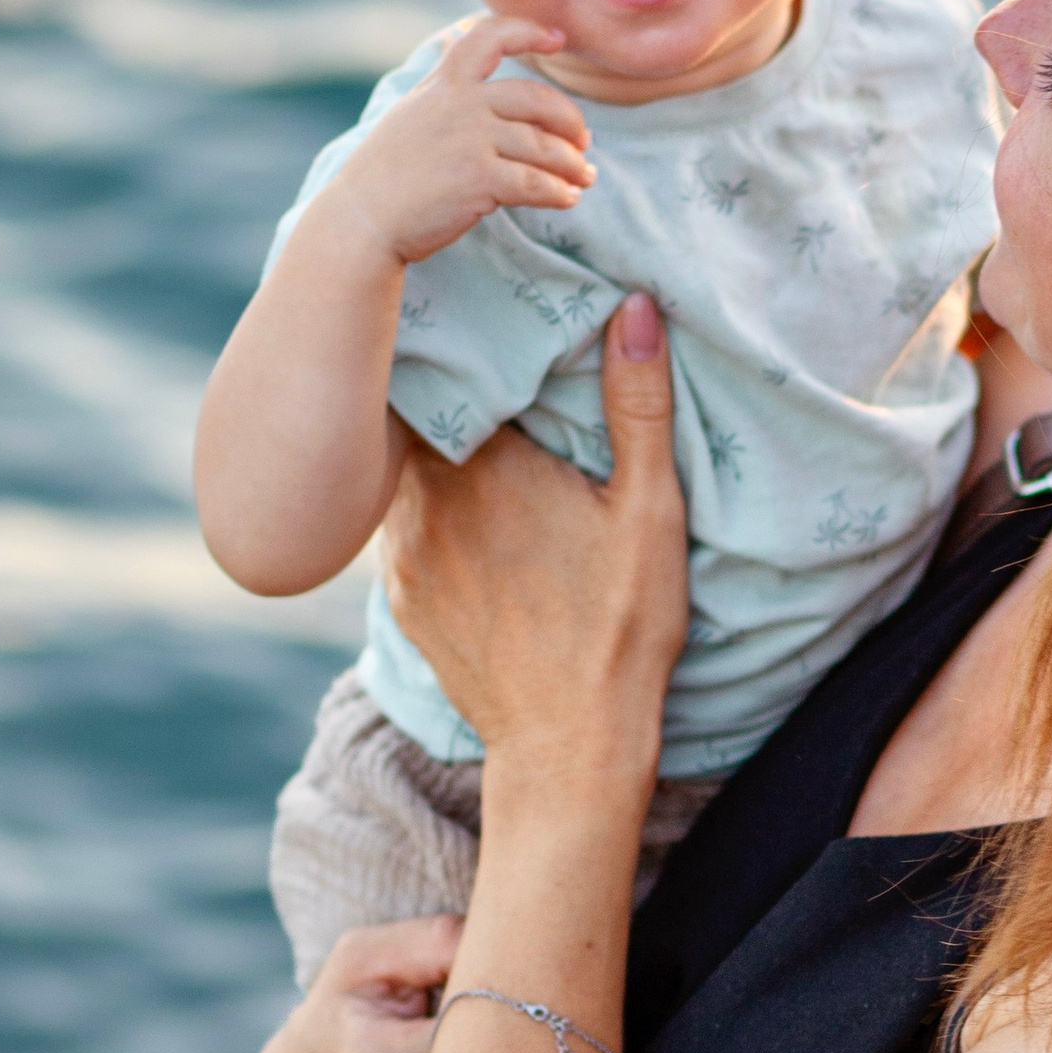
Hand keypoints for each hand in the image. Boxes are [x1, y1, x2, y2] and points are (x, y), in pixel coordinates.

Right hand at [318, 13, 593, 271]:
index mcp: (445, 83)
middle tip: (583, 141)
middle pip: (537, 100)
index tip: (557, 38)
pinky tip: (568, 198)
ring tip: (584, 177)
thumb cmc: (389, 171)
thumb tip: (458, 36)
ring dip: (572, 165)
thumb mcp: (412, 109)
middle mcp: (460, 103)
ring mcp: (470, 139)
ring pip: (543, 146)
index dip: (528, 31)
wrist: (364, 218)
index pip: (489, 36)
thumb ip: (444, 79)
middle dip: (569, 120)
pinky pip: (536, 183)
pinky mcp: (479, 179)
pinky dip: (558, 192)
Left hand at [380, 295, 687, 792]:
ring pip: (405, 470)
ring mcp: (404, 553)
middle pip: (417, 413)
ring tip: (476, 424)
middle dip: (449, 382)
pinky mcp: (403, 597)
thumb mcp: (648, 510)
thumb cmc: (619, 629)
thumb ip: (637, 403)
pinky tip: (468, 508)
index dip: (470, 331)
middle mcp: (424, 500)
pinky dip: (429, 506)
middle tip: (484, 351)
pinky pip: (404, 526)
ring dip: (434, 447)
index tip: (491, 304)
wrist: (566, 749)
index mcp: (484, 463)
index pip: (453, 365)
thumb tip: (632, 303)